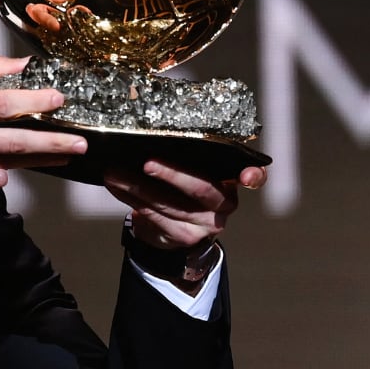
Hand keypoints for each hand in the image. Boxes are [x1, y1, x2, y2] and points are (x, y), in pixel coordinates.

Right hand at [0, 56, 87, 198]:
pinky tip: (5, 164)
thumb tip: (24, 65)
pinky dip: (4, 171)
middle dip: (51, 143)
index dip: (32, 102)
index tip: (58, 100)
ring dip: (38, 158)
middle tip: (80, 143)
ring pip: (7, 164)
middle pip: (12, 141)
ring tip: (62, 152)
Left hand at [104, 161, 267, 248]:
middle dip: (171, 175)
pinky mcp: (185, 236)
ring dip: (137, 187)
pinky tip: (116, 186)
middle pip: (200, 188)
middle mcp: (225, 204)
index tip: (246, 176)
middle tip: (146, 163)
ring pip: (169, 203)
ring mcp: (206, 224)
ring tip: (115, 173)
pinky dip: (131, 198)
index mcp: (232, 181)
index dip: (253, 176)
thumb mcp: (195, 171)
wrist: (175, 228)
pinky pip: (154, 216)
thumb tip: (153, 132)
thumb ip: (191, 156)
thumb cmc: (184, 189)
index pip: (254, 177)